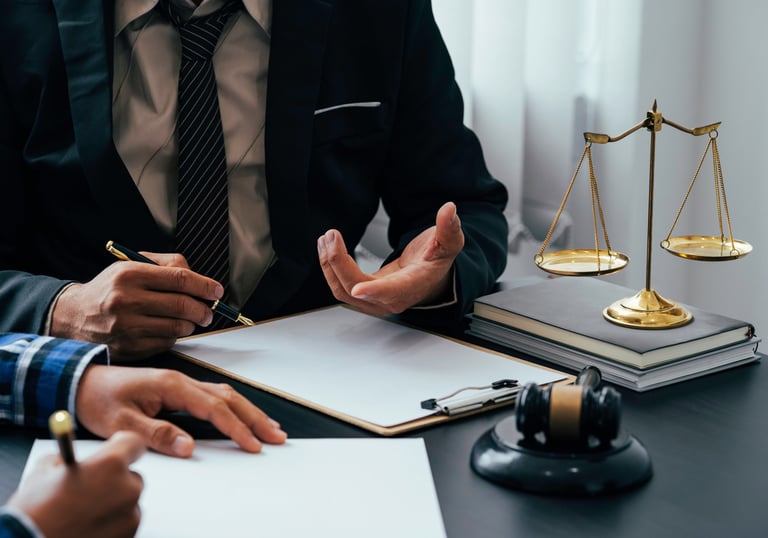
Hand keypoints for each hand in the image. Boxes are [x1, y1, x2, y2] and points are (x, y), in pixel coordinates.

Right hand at [7, 431, 144, 537]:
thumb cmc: (35, 514)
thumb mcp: (43, 474)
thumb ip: (64, 460)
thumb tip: (67, 461)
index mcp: (111, 464)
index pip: (133, 443)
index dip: (122, 446)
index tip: (114, 449)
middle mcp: (128, 488)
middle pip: (131, 476)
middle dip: (114, 481)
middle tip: (91, 489)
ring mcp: (131, 516)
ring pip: (128, 503)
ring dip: (113, 505)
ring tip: (83, 514)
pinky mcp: (129, 536)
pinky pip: (124, 524)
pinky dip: (111, 525)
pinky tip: (87, 528)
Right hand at [51, 253, 223, 360]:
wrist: (74, 316)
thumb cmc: (110, 290)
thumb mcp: (131, 266)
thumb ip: (166, 265)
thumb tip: (200, 280)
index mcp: (129, 275)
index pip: (180, 279)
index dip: (205, 286)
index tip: (216, 291)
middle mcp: (126, 300)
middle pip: (183, 305)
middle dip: (204, 309)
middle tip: (209, 311)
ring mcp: (127, 327)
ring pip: (179, 327)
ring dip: (191, 324)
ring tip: (186, 319)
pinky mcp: (129, 348)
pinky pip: (167, 343)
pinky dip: (173, 336)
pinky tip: (164, 329)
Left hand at [75, 365, 286, 457]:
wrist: (82, 382)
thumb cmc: (99, 399)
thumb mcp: (121, 423)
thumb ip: (156, 434)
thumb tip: (187, 446)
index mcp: (171, 385)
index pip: (213, 408)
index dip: (236, 427)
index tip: (252, 444)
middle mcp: (182, 381)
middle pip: (229, 397)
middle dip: (255, 417)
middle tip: (276, 435)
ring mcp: (183, 383)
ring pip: (226, 395)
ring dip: (250, 411)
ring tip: (269, 428)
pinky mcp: (180, 389)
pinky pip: (216, 396)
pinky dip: (235, 408)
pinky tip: (243, 417)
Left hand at [318, 201, 463, 314]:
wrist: (429, 278)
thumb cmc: (436, 261)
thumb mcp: (448, 243)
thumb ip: (448, 228)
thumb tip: (449, 209)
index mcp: (413, 285)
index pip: (393, 291)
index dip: (375, 291)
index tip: (359, 288)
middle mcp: (391, 299)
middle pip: (356, 290)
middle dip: (338, 263)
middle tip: (331, 235)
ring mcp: (375, 300)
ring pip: (343, 291)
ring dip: (329, 266)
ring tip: (325, 239)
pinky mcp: (364, 295)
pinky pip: (341, 287)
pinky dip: (331, 269)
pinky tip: (327, 249)